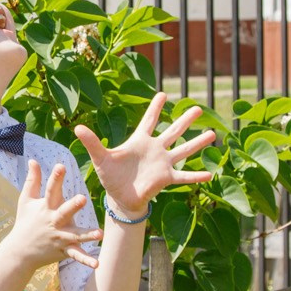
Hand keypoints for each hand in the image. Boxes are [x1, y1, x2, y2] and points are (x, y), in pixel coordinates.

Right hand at [1, 159, 102, 270]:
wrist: (20, 251)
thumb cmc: (25, 221)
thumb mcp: (26, 200)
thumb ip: (32, 180)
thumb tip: (33, 159)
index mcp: (46, 207)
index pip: (50, 190)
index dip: (56, 177)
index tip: (61, 165)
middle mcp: (53, 221)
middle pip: (64, 212)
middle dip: (73, 206)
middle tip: (82, 198)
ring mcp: (59, 237)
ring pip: (75, 235)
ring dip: (87, 235)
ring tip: (99, 234)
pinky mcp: (64, 250)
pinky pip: (76, 255)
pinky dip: (86, 260)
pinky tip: (97, 264)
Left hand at [73, 92, 217, 215]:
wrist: (120, 197)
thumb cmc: (111, 176)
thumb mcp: (100, 158)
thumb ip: (92, 142)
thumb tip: (77, 127)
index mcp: (140, 141)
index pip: (149, 120)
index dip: (155, 107)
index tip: (164, 93)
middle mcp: (155, 149)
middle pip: (173, 131)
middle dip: (185, 120)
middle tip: (199, 109)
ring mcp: (163, 163)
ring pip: (184, 150)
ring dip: (198, 143)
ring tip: (213, 134)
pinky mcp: (166, 178)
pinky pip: (184, 176)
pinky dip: (196, 176)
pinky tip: (209, 175)